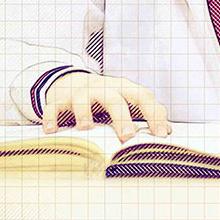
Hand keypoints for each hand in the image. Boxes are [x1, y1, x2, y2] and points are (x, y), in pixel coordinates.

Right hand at [42, 72, 171, 142]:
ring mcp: (80, 93)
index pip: (143, 97)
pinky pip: (53, 107)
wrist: (73, 83)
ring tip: (86, 128)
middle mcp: (103, 88)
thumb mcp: (126, 102)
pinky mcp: (59, 100)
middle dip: (121, 116)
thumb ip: (144, 114)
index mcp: (124, 89)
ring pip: (82, 100)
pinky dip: (51, 118)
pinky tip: (51, 131)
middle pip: (114, 98)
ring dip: (84, 113)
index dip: (154, 114)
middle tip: (127, 136)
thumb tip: (167, 132)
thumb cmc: (106, 99)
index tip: (161, 134)